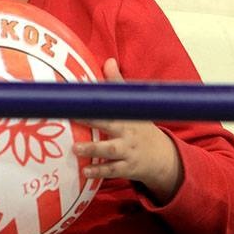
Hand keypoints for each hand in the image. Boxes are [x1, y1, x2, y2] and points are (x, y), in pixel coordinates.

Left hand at [74, 58, 183, 202]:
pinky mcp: (127, 168)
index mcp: (126, 115)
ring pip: (110, 150)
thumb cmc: (140, 128)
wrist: (164, 158)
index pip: (110, 105)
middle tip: (69, 117)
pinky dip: (99, 172)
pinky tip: (84, 172)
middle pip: (108, 125)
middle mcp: (127, 132)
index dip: (94, 99)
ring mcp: (128, 151)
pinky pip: (112, 170)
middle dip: (90, 121)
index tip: (75, 95)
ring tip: (75, 149)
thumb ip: (117, 85)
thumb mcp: (134, 107)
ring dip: (92, 150)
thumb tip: (108, 60)